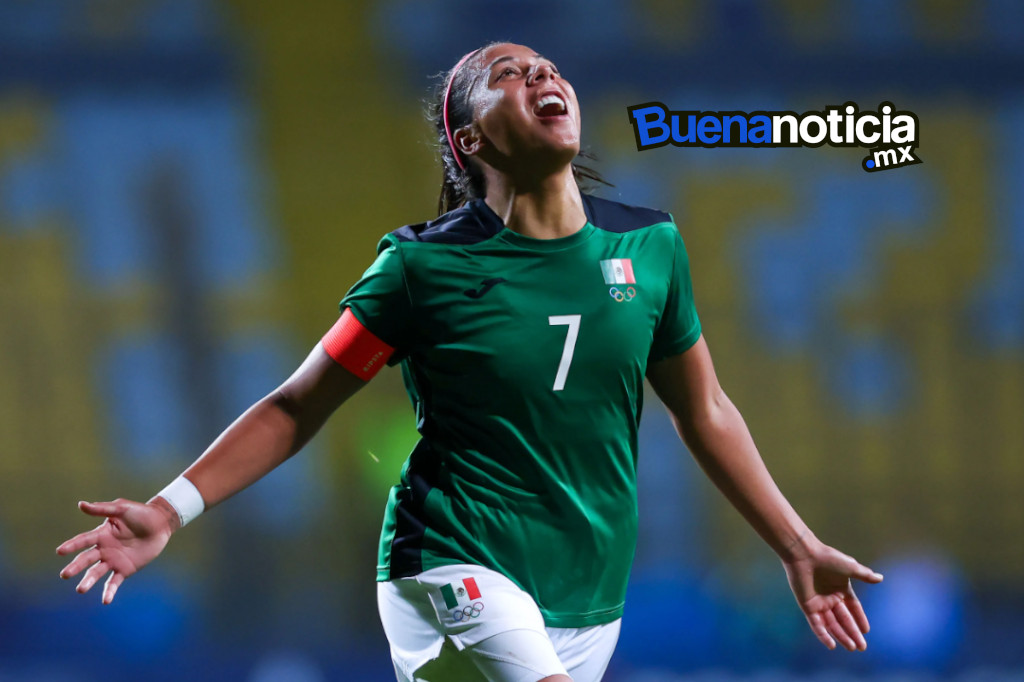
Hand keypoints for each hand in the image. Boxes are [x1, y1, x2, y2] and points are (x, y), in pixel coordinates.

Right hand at [56, 498, 176, 603]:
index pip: (83, 540)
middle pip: (86, 559)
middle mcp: (104, 549)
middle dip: (75, 567)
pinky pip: (114, 582)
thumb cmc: (141, 513)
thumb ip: (102, 509)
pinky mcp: (125, 569)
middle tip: (65, 574)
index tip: (60, 551)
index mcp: (101, 534)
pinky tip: (105, 601)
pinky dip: (109, 591)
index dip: (72, 545)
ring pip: (96, 572)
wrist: (161, 525)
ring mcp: (113, 560)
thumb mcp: (122, 509)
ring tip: (80, 590)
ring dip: (88, 581)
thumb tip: (81, 504)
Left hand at [783, 540, 883, 650]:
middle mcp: (830, 597)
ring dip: (841, 636)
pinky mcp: (808, 606)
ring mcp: (819, 603)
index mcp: (841, 588)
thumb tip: (880, 578)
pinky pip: (816, 624)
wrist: (805, 555)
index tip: (866, 631)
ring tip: (852, 647)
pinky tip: (832, 645)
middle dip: (853, 633)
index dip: (860, 619)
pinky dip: (823, 635)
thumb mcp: (850, 567)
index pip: (853, 607)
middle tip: (862, 647)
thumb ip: (864, 575)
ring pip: (832, 624)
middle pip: (844, 619)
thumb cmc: (828, 558)